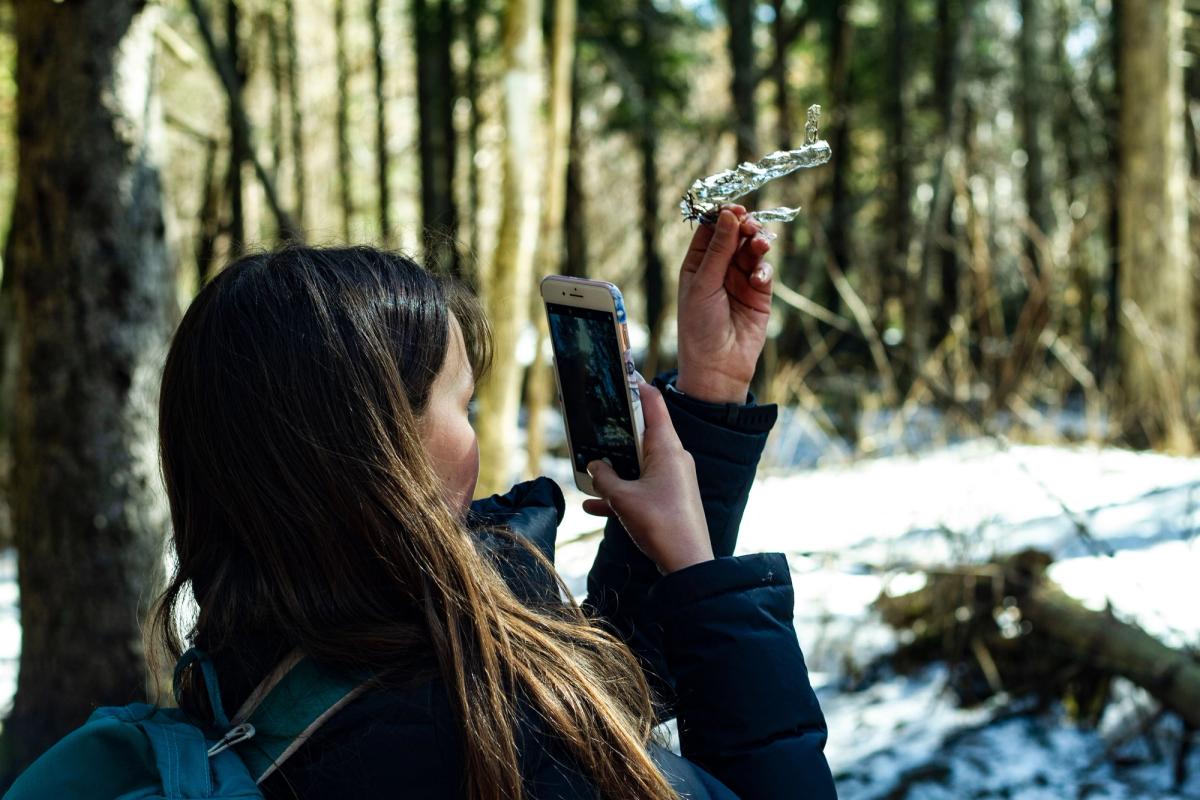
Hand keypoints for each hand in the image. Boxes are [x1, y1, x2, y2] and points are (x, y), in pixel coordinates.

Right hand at [582, 380, 712, 573]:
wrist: (689, 564)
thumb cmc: (661, 525)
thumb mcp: (623, 499)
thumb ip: (604, 478)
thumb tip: (595, 466)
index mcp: (667, 448)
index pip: (652, 405)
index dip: (635, 387)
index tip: (619, 375)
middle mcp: (673, 459)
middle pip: (641, 433)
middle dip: (615, 432)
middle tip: (592, 424)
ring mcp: (674, 479)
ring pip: (639, 463)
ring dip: (615, 467)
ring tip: (589, 469)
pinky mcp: (670, 499)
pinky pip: (642, 487)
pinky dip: (621, 492)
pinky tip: (594, 506)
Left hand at [677, 205, 773, 403]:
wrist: (718, 365)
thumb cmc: (699, 327)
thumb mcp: (703, 284)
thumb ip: (718, 249)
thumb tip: (728, 214)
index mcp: (697, 263)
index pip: (711, 230)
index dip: (722, 216)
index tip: (733, 207)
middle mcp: (719, 268)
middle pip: (735, 235)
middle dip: (744, 226)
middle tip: (749, 224)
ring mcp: (740, 279)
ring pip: (752, 249)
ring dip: (757, 243)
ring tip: (759, 244)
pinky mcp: (760, 293)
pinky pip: (764, 271)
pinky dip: (764, 270)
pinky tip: (758, 279)